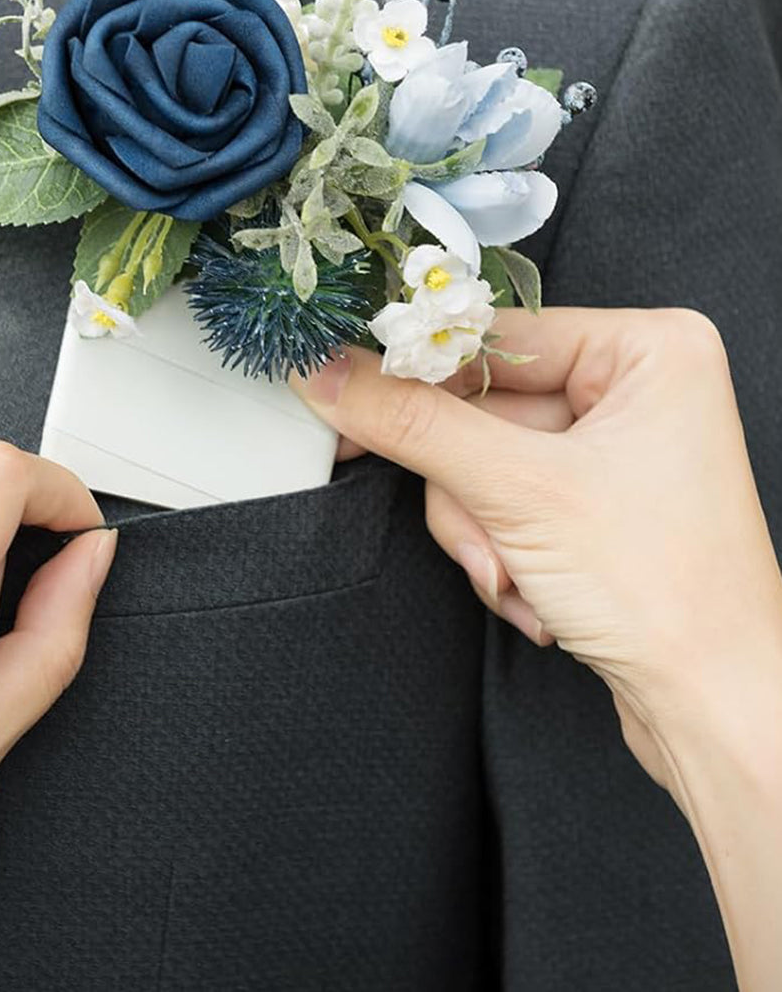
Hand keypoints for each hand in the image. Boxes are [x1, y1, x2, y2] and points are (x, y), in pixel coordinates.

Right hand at [291, 309, 781, 787]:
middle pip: (481, 407)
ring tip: (514, 576)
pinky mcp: (593, 504)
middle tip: (479, 529)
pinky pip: (504, 501)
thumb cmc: (670, 595)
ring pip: (481, 462)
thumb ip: (412, 424)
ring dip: (481, 530)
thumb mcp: (519, 493)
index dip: (420, 372)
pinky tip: (534, 593)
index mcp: (647, 349)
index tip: (347, 387)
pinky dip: (501, 551)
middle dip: (468, 488)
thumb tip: (329, 373)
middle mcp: (636, 388)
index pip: (495, 334)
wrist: (715, 710)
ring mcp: (614, 449)